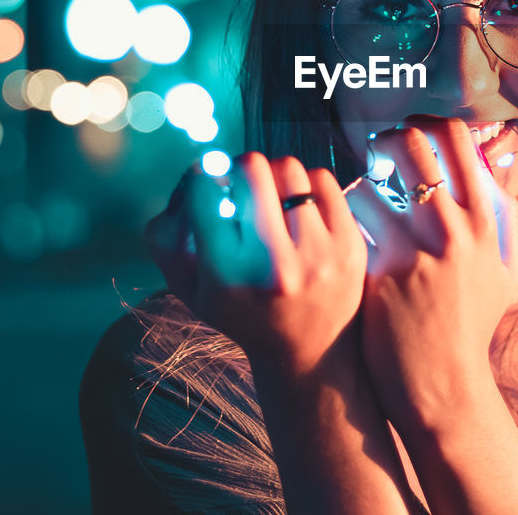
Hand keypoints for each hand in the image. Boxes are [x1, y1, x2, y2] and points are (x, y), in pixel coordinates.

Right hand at [145, 153, 368, 374]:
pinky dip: (307, 186)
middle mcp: (274, 262)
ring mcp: (319, 252)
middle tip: (242, 189)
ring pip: (289, 168)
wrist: (307, 351)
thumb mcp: (188, 287)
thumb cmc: (241, 312)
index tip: (210, 192)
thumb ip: (167, 237)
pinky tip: (301, 209)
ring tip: (273, 201)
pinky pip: (323, 179)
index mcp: (227, 274)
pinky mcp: (350, 243)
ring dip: (275, 177)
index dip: (201, 181)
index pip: (204, 191)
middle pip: (251, 167)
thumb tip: (191, 179)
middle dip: (240, 171)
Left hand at [345, 115, 517, 432]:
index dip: (427, 125)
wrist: (444, 386)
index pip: (455, 136)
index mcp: (485, 223)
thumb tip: (490, 170)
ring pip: (368, 182)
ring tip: (361, 205)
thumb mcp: (504, 273)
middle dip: (387, 142)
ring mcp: (416, 254)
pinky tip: (345, 238)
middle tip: (378, 156)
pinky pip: (350, 224)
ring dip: (359, 188)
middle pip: (411, 144)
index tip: (412, 136)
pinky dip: (344, 223)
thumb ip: (502, 221)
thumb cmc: (471, 326)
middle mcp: (454, 231)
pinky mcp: (380, 276)